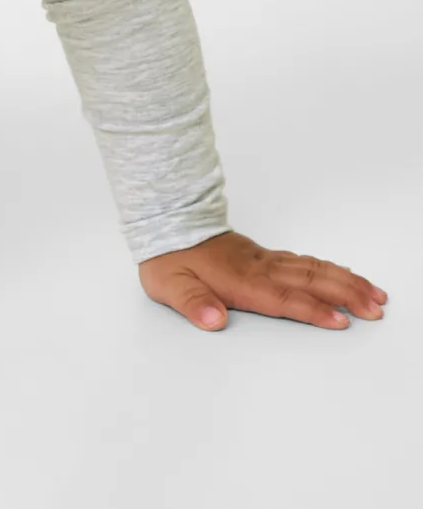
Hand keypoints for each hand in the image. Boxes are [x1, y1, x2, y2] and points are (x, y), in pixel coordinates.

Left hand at [138, 229, 388, 330]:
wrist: (165, 222)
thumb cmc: (167, 259)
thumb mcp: (169, 285)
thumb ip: (192, 303)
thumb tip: (212, 319)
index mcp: (240, 280)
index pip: (283, 298)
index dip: (311, 309)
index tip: (341, 320)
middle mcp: (258, 268)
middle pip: (308, 281)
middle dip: (345, 294)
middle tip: (376, 308)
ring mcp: (262, 259)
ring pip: (310, 268)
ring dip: (344, 281)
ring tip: (374, 294)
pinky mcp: (261, 255)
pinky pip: (301, 261)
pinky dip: (326, 268)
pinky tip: (341, 274)